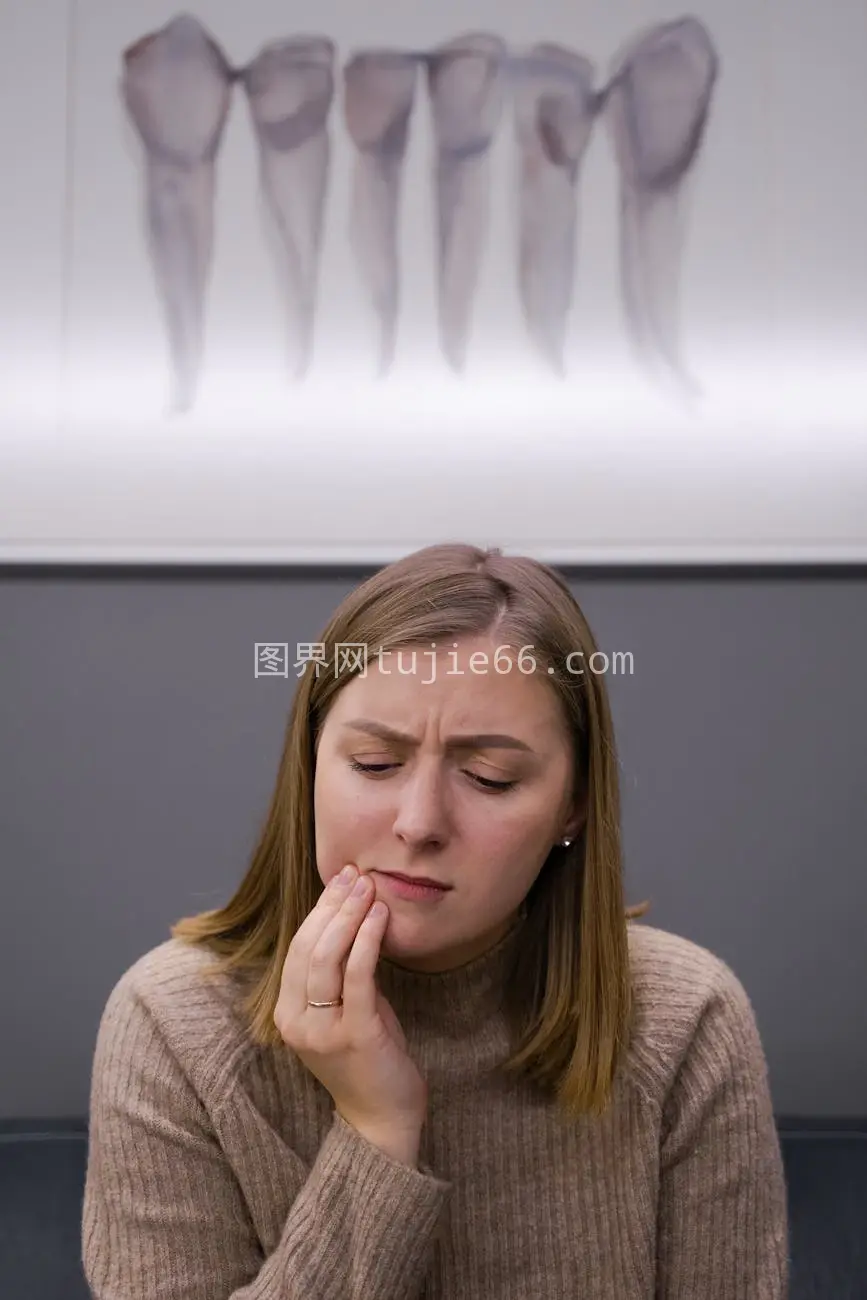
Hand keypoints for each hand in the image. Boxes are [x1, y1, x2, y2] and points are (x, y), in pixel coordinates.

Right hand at [274, 864, 428, 1144]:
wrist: (382, 1119)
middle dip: (332, 905)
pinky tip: (380, 916)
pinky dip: (367, 940)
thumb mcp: (345, 1010)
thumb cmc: (368, 1059)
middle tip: (354, 874)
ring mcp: (323, 1030)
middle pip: (308, 947)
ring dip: (348, 916)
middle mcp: (296, 1021)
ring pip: (327, 958)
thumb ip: (341, 974)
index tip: (339, 879)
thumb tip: (353, 919)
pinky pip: (357, 977)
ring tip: (368, 887)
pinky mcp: (354, 1035)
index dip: (318, 909)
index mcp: (287, 1014)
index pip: (297, 948)